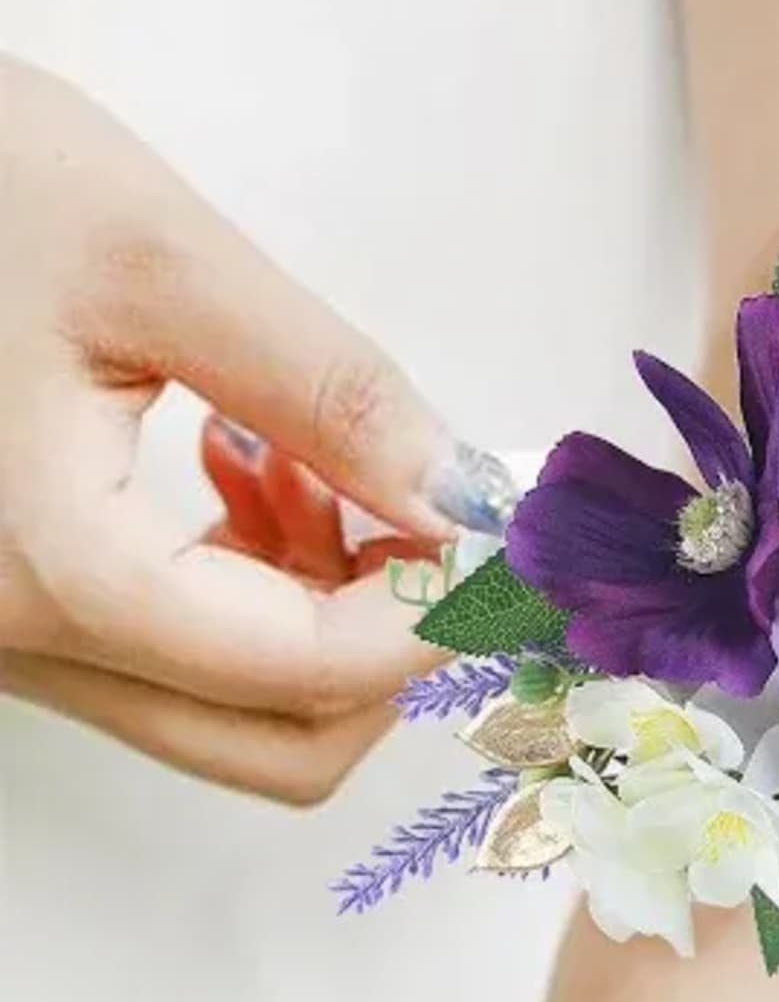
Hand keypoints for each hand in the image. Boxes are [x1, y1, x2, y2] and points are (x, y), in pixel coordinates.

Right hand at [0, 56, 487, 800]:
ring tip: (321, 467)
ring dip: (331, 622)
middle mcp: (23, 644)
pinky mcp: (31, 615)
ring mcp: (23, 644)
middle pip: (285, 743)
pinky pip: (185, 666)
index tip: (506, 546)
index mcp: (50, 569)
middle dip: (390, 646)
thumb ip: (328, 391)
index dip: (433, 619)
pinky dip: (266, 599)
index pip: (303, 671)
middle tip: (434, 522)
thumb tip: (466, 500)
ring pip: (241, 717)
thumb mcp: (153, 258)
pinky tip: (259, 475)